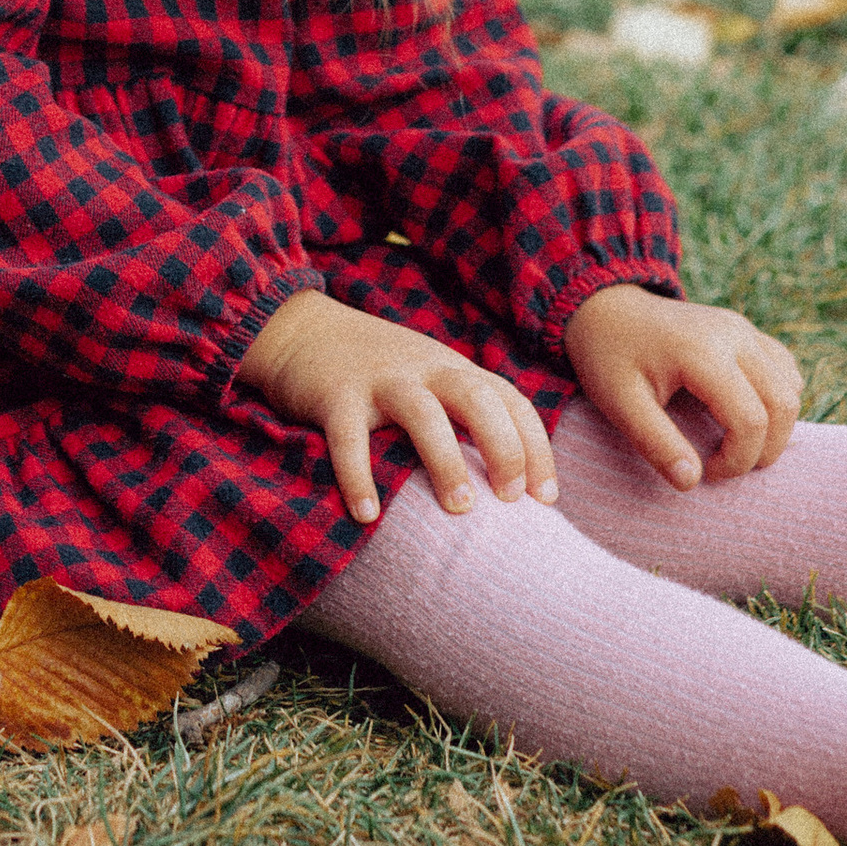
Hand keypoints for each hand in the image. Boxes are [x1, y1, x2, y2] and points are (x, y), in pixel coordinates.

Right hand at [235, 288, 557, 525]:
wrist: (300, 330)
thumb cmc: (377, 374)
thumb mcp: (429, 380)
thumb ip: (464, 416)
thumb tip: (509, 486)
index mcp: (453, 369)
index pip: (510, 400)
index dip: (535, 447)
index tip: (546, 498)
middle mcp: (424, 368)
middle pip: (477, 397)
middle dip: (503, 446)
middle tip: (510, 500)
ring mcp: (379, 379)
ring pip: (422, 411)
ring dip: (446, 459)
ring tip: (460, 508)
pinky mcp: (334, 393)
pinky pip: (349, 437)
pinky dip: (359, 475)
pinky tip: (368, 515)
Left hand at [563, 283, 801, 491]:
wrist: (605, 308)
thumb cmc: (609, 357)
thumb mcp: (619, 404)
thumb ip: (656, 444)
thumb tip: (692, 482)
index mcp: (703, 352)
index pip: (750, 420)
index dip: (738, 460)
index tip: (707, 472)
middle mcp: (733, 335)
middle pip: (783, 404)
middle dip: (766, 449)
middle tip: (728, 466)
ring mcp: (743, 329)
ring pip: (791, 386)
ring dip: (776, 426)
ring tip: (736, 444)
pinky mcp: (745, 331)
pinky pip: (784, 369)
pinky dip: (777, 400)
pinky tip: (744, 415)